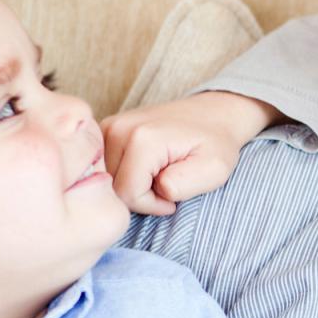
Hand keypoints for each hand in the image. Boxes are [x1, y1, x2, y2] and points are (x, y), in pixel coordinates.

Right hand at [100, 92, 275, 215]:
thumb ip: (183, 184)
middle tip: (166, 183)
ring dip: (131, 185)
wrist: (212, 113)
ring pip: (106, 179)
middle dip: (140, 196)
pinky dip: (121, 174)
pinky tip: (143, 167)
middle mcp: (119, 129)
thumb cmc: (215, 144)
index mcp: (143, 139)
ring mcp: (109, 126)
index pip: (127, 195)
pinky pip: (102, 167)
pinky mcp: (105, 129)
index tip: (172, 197)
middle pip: (113, 188)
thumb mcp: (214, 169)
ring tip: (157, 174)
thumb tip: (157, 189)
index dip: (151, 205)